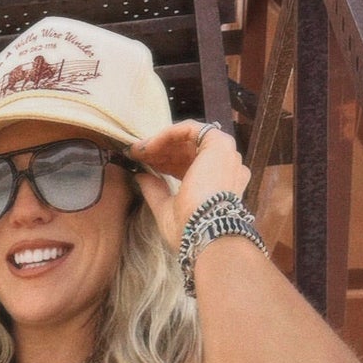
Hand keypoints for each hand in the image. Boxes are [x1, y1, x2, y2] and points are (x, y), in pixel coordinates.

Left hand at [128, 121, 250, 254]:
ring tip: (138, 151)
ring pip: (189, 139)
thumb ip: (155, 191)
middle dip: (160, 152)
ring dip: (161, 143)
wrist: (204, 233)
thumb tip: (140, 177)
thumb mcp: (167, 210)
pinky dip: (166, 135)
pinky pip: (190, 129)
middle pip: (188, 151)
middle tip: (136, 155)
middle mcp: (226, 168)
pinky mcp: (219, 143)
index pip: (190, 166)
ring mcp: (225, 154)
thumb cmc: (189, 230)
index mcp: (219, 185)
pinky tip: (148, 146)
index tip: (142, 164)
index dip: (165, 163)